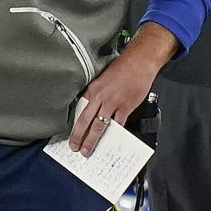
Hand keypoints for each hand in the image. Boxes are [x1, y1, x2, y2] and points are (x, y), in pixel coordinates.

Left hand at [68, 24, 175, 156]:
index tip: (71, 134)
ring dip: (92, 140)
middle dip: (78, 136)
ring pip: (99, 126)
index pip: (79, 110)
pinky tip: (111, 141)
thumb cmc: (123, 67)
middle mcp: (100, 96)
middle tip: (74, 147)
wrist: (140, 61)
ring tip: (88, 150)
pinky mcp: (125, 106)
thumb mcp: (103, 78)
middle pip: (85, 120)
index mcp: (92, 89)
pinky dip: (115, 134)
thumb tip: (92, 107)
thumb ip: (97, 92)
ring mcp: (112, 102)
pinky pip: (118, 124)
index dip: (74, 124)